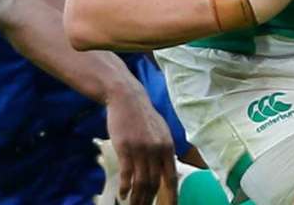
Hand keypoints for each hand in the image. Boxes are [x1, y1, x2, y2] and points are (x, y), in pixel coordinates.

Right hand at [106, 88, 177, 204]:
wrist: (127, 99)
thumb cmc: (143, 116)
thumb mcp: (161, 131)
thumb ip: (165, 149)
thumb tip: (169, 168)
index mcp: (168, 146)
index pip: (171, 177)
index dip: (171, 195)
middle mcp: (156, 150)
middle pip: (155, 183)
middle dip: (149, 199)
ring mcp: (141, 149)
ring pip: (141, 181)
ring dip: (137, 197)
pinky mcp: (125, 148)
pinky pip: (126, 174)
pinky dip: (125, 186)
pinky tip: (122, 193)